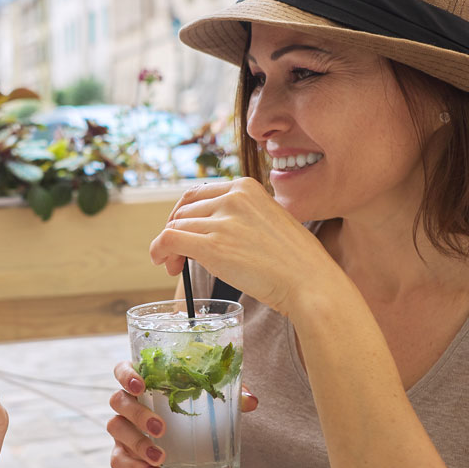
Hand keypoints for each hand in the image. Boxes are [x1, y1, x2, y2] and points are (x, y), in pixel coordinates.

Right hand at [106, 360, 257, 467]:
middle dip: (138, 413)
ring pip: (116, 428)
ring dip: (138, 442)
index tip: (140, 384)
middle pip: (119, 400)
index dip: (126, 374)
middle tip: (161, 428)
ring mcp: (122, 432)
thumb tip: (252, 401)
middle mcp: (128, 406)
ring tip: (161, 457)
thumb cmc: (193, 425)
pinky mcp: (122, 457)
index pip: (123, 371)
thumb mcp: (211, 411)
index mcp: (145, 386)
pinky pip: (118, 461)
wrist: (184, 467)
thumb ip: (229, 400)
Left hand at [148, 177, 332, 317]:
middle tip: (177, 257)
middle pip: (184, 211)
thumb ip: (241, 216)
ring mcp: (222, 220)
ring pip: (175, 226)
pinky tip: (163, 264)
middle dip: (175, 232)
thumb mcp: (268, 220)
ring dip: (168, 247)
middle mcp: (232, 196)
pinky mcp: (213, 246)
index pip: (198, 193)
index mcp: (245, 186)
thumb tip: (212, 227)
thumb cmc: (295, 260)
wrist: (310, 281)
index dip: (184, 215)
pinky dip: (158, 250)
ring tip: (174, 267)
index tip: (186, 233)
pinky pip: (169, 240)